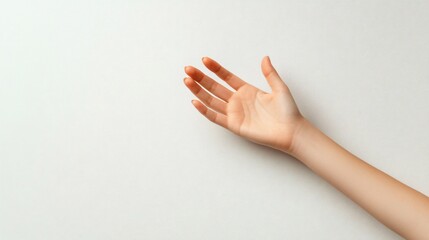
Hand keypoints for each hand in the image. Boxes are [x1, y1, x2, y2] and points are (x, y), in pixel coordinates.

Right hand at [183, 56, 303, 152]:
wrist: (291, 131)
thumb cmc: (288, 111)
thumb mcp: (280, 88)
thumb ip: (270, 73)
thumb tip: (265, 57)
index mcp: (247, 90)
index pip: (226, 77)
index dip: (215, 69)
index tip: (205, 60)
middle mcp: (238, 101)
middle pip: (214, 87)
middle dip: (200, 78)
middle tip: (188, 69)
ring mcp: (234, 113)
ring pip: (211, 100)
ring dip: (198, 91)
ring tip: (187, 81)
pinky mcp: (234, 125)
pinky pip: (215, 117)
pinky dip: (204, 110)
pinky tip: (195, 101)